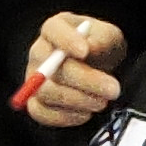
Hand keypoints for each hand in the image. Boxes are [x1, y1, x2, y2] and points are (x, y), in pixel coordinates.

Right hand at [15, 14, 126, 130]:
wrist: (100, 68)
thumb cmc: (102, 49)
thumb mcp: (109, 37)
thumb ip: (101, 40)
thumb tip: (89, 48)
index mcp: (55, 28)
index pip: (52, 30)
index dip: (66, 41)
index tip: (84, 51)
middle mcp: (39, 52)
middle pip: (50, 67)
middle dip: (84, 81)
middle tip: (111, 89)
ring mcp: (34, 78)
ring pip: (46, 93)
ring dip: (77, 101)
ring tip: (102, 102)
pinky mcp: (35, 102)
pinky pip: (40, 113)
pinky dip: (65, 117)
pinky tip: (85, 113)